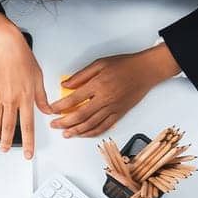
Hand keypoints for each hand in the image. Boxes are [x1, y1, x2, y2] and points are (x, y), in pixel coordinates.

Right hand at [0, 21, 51, 157]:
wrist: (5, 46)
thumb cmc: (22, 58)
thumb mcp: (38, 77)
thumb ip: (42, 97)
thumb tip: (47, 110)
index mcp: (26, 97)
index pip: (28, 126)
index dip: (28, 142)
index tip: (28, 153)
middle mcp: (11, 100)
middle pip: (9, 127)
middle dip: (8, 142)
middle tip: (6, 150)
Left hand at [51, 44, 180, 137]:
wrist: (147, 70)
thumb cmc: (125, 65)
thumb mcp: (99, 64)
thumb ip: (81, 75)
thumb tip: (65, 85)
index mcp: (98, 84)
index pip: (73, 99)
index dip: (60, 107)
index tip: (51, 110)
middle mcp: (105, 98)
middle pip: (80, 115)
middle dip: (64, 122)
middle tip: (54, 125)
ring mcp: (113, 107)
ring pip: (92, 124)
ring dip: (76, 131)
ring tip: (65, 133)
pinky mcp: (120, 113)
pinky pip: (104, 126)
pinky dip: (92, 132)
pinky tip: (83, 134)